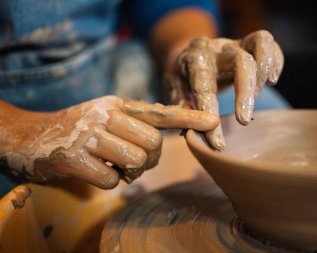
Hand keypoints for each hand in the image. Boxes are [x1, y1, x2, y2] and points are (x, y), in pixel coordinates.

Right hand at [2, 96, 218, 188]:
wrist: (30, 137)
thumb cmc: (77, 129)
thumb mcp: (106, 116)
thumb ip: (134, 122)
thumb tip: (168, 132)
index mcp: (117, 105)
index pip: (159, 112)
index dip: (188, 118)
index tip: (213, 122)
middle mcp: (105, 115)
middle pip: (153, 144)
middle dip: (149, 159)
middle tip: (132, 161)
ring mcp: (89, 135)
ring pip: (135, 162)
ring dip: (128, 172)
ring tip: (111, 165)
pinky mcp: (74, 157)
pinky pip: (111, 179)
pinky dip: (107, 181)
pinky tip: (92, 171)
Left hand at [166, 30, 283, 149]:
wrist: (190, 51)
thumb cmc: (182, 75)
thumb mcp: (173, 88)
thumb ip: (180, 103)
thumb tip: (190, 126)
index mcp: (194, 60)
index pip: (204, 90)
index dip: (211, 118)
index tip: (218, 143)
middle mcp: (217, 48)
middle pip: (241, 61)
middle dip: (246, 93)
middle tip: (244, 121)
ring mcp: (236, 43)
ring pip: (261, 42)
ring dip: (264, 72)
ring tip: (257, 96)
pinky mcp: (250, 43)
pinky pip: (271, 44)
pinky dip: (276, 62)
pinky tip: (272, 81)